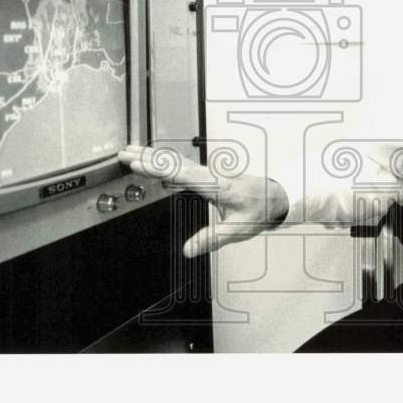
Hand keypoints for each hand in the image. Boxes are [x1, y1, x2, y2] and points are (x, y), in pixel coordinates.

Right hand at [117, 145, 288, 257]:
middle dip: (146, 156)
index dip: (155, 167)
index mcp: (214, 184)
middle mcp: (210, 174)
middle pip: (173, 161)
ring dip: (154, 156)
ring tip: (132, 152)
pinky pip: (183, 165)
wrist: (278, 197)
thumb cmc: (261, 209)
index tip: (135, 163)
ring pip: (176, 161)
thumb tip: (188, 250)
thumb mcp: (238, 229)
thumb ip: (212, 239)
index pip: (179, 172)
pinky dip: (166, 162)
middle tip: (123, 153)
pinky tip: (156, 165)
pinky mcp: (210, 176)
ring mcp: (209, 173)